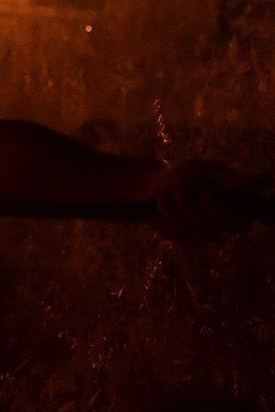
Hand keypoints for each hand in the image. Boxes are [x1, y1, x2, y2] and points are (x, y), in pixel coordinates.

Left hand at [146, 160, 270, 244]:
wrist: (149, 185)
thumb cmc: (181, 175)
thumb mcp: (206, 171)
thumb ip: (233, 179)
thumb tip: (268, 178)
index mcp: (234, 209)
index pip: (240, 223)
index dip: (221, 211)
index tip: (204, 194)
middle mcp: (222, 226)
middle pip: (213, 228)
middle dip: (192, 207)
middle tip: (179, 192)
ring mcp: (204, 235)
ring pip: (194, 231)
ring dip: (175, 210)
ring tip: (168, 196)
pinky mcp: (185, 240)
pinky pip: (179, 235)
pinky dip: (165, 218)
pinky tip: (162, 207)